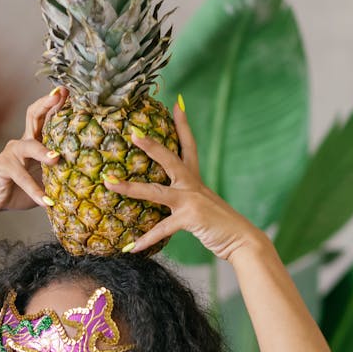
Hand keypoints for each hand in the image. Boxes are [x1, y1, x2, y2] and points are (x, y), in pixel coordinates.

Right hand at [0, 88, 66, 212]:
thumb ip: (59, 173)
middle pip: (33, 115)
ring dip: (43, 152)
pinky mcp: (3, 167)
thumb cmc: (20, 187)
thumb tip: (90, 176)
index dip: (56, 103)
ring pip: (28, 146)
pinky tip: (47, 201)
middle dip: (46, 104)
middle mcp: (23, 142)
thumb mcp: (44, 178)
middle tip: (60, 96)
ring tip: (56, 158)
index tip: (68, 90)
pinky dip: (35, 190)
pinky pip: (21, 177)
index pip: (45, 116)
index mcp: (34, 141)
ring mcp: (11, 153)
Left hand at [104, 103, 262, 261]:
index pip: (189, 146)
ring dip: (130, 188)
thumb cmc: (221, 226)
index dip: (183, 125)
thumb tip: (171, 202)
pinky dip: (147, 239)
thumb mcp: (203, 207)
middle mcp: (193, 185)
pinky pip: (162, 228)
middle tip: (133, 132)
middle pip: (170, 159)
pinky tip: (132, 248)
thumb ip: (186, 202)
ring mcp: (191, 200)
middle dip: (151, 145)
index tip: (177, 104)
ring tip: (110, 183)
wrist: (242, 241)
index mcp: (196, 180)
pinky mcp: (191, 217)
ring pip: (155, 191)